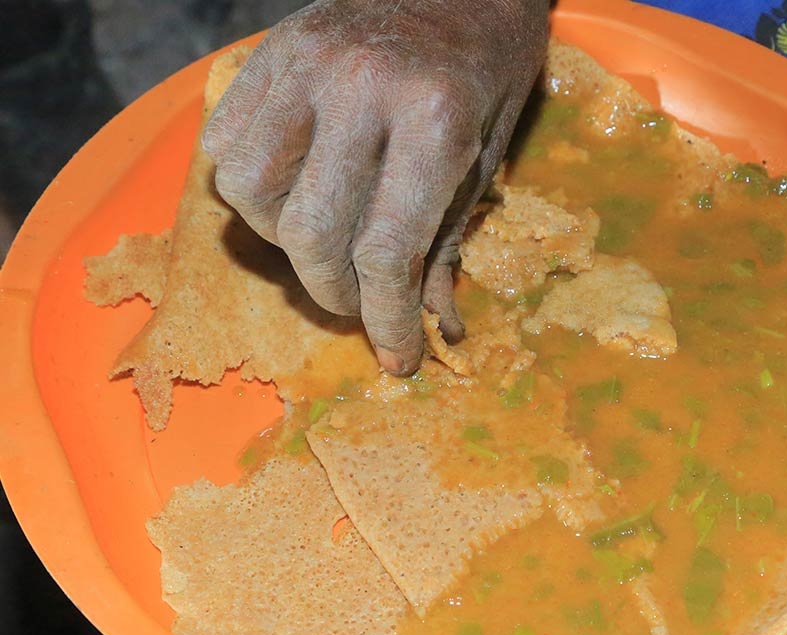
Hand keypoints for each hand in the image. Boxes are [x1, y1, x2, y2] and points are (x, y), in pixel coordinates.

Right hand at [202, 0, 549, 373]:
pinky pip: (226, 144)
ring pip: (251, 192)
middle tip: (357, 304)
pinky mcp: (269, 51)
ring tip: (324, 241)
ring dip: (283, 241)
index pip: (387, 252)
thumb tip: (433, 326)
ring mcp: (304, 63)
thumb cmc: (487, 67)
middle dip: (333, 293)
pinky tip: (292, 191)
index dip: (386, 321)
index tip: (395, 358)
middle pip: (310, 233)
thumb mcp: (488, 155)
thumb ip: (448, 239)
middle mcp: (359, 89)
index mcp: (434, 118)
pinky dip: (250, 188)